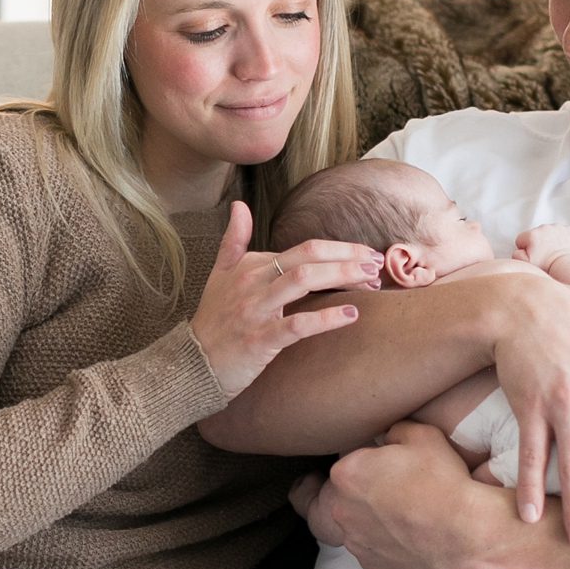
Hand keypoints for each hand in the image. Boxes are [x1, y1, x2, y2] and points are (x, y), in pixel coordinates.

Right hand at [189, 202, 383, 402]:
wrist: (192, 363)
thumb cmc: (213, 319)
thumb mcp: (219, 274)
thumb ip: (233, 239)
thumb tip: (239, 205)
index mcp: (251, 266)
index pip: (304, 249)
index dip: (339, 250)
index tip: (366, 255)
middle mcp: (254, 283)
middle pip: (307, 258)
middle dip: (347, 258)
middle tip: (377, 264)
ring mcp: (256, 311)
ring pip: (303, 282)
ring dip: (341, 277)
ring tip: (370, 281)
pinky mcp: (260, 341)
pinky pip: (296, 325)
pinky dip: (325, 319)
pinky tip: (351, 315)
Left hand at [318, 421, 505, 568]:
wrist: (466, 533)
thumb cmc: (444, 482)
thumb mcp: (423, 434)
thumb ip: (395, 430)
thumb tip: (389, 438)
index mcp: (347, 473)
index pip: (354, 461)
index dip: (377, 462)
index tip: (397, 468)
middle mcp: (341, 508)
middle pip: (351, 493)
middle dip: (371, 490)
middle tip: (403, 490)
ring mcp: (354, 540)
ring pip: (359, 522)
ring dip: (375, 517)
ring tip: (408, 514)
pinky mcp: (369, 564)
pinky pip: (371, 547)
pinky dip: (385, 542)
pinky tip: (408, 535)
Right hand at [512, 224, 569, 267]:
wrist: (567, 266)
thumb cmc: (546, 266)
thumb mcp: (525, 264)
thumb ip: (515, 254)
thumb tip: (518, 248)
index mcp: (531, 234)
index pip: (521, 239)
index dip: (525, 249)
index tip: (533, 256)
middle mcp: (544, 227)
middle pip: (534, 234)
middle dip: (537, 243)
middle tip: (543, 255)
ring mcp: (557, 227)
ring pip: (548, 232)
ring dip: (548, 239)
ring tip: (552, 252)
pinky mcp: (568, 229)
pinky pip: (561, 232)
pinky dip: (561, 238)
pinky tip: (561, 248)